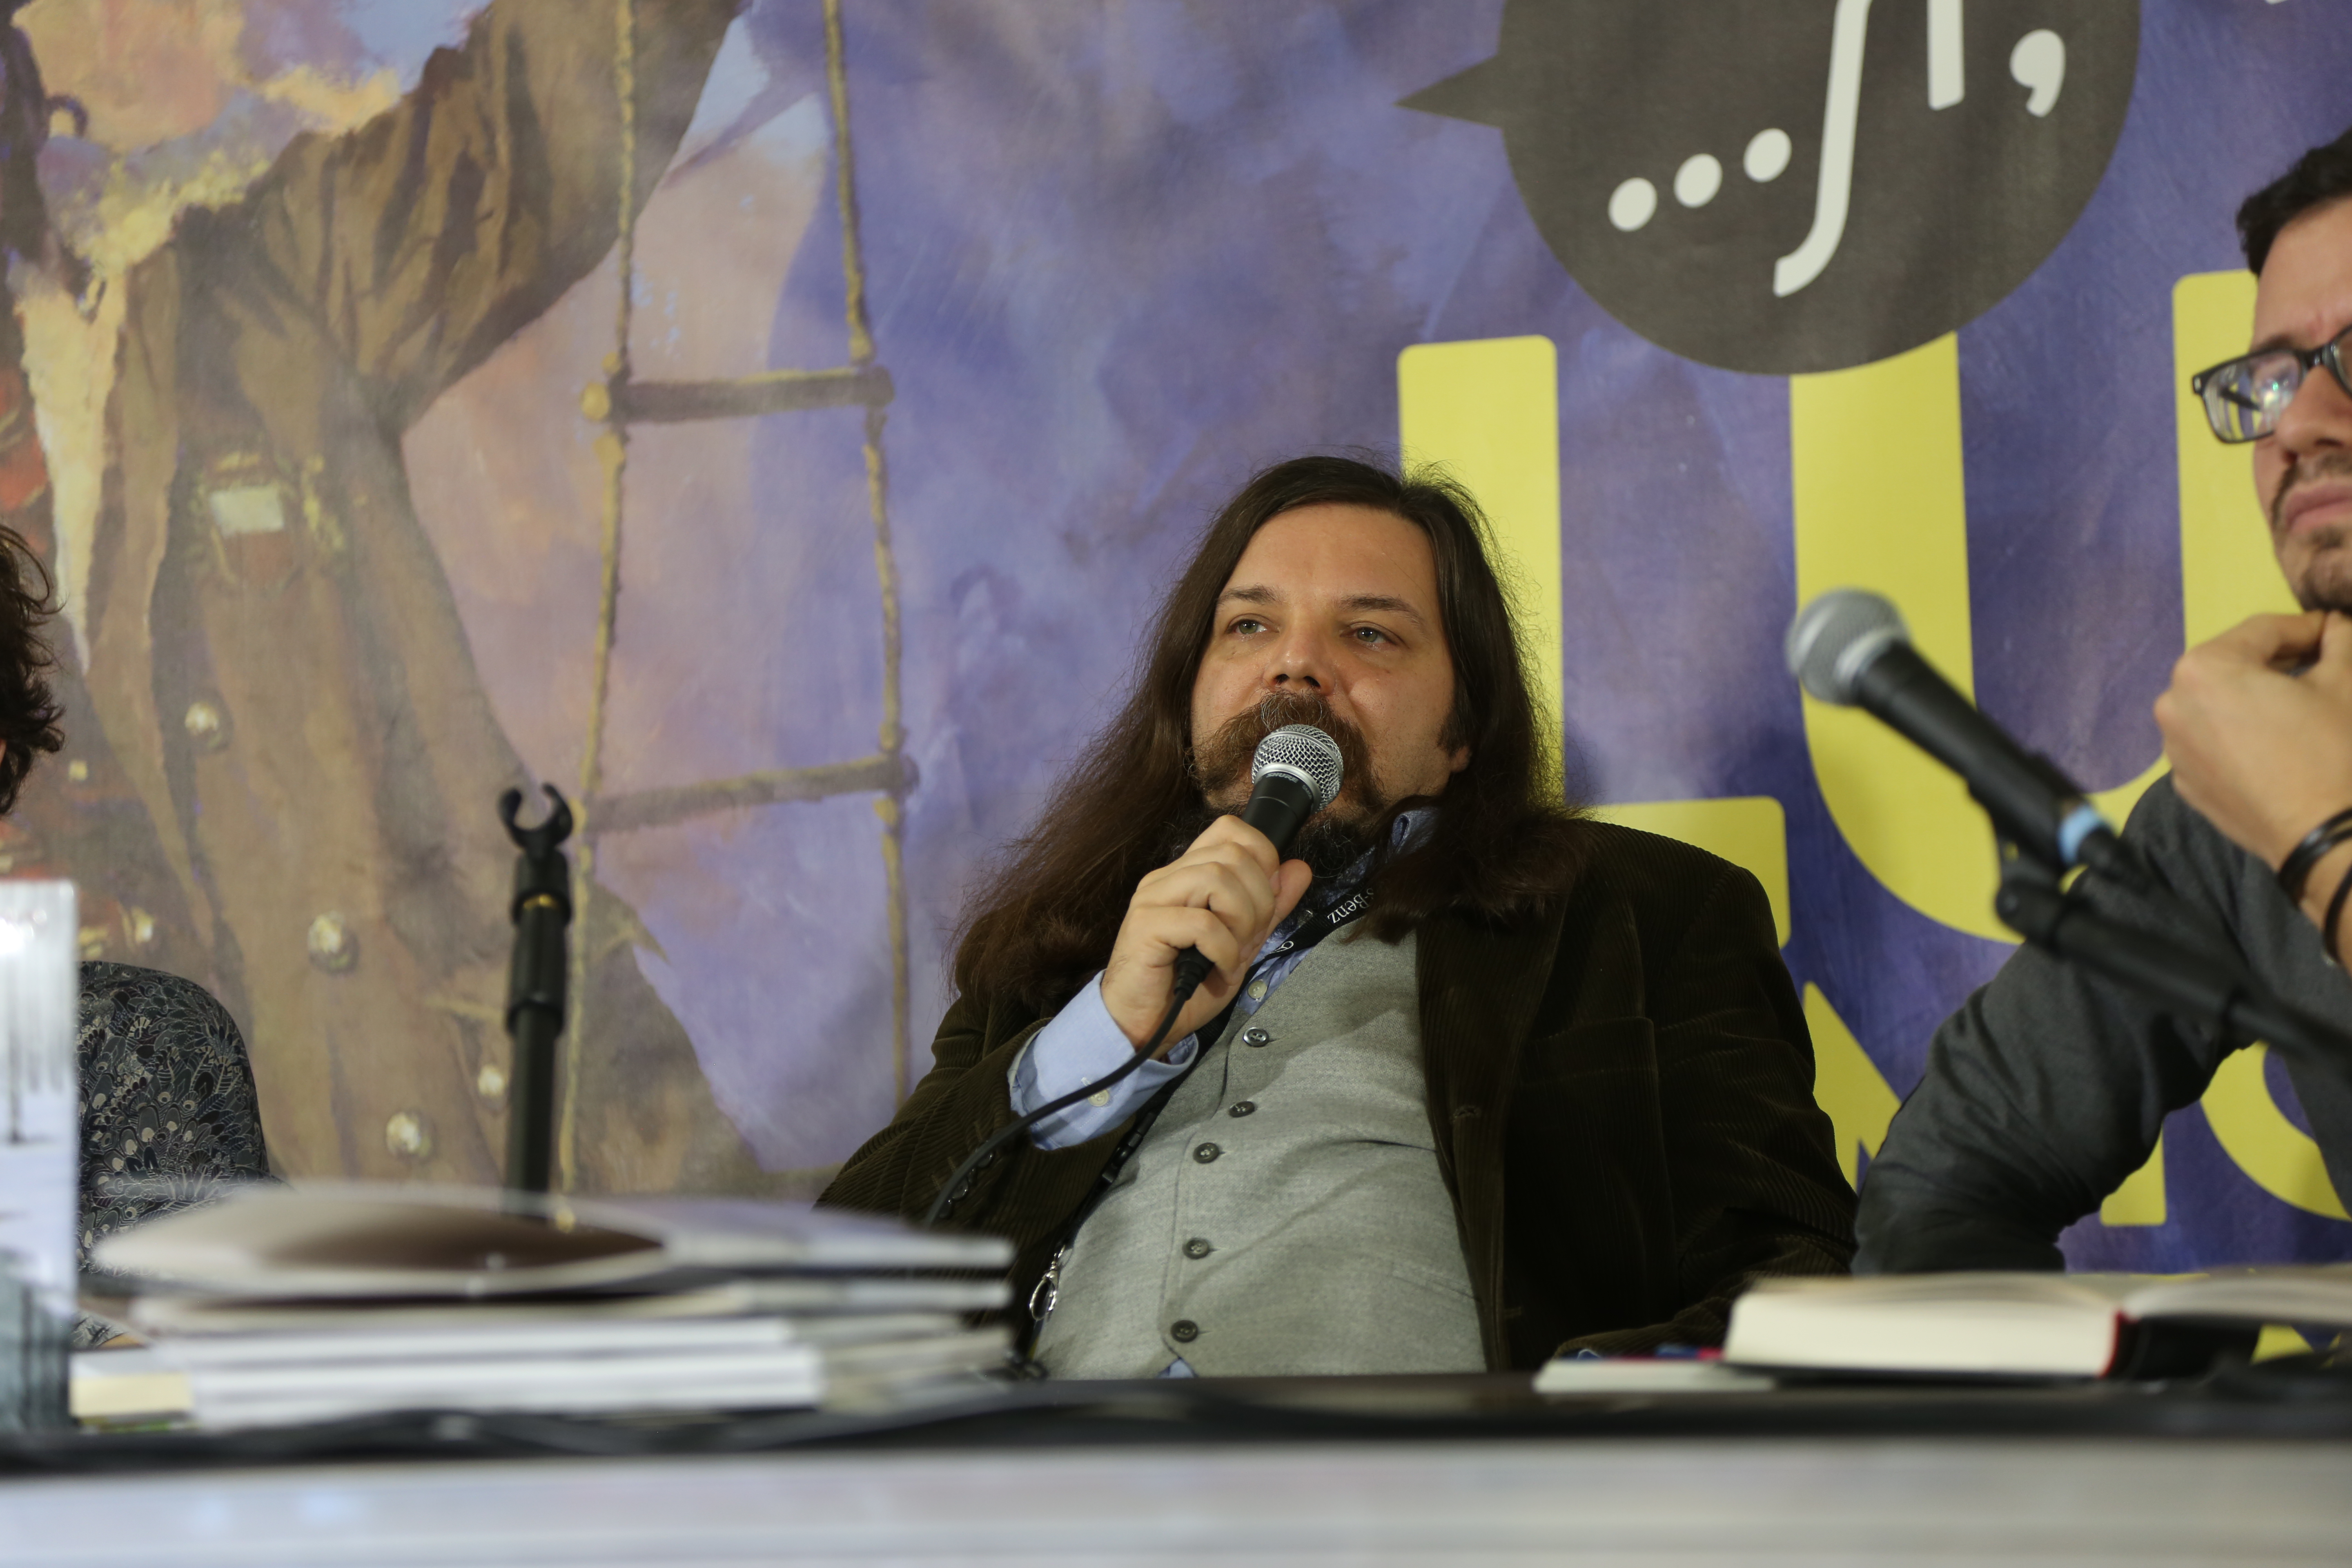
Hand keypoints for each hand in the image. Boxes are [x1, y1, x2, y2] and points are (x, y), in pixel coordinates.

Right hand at [1099, 815, 1312, 1053]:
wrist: (1144, 1025)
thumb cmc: (1186, 987)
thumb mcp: (1242, 943)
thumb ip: (1270, 907)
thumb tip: (1299, 869)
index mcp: (1188, 874)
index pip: (1229, 830)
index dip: (1260, 855)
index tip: (1264, 898)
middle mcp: (1167, 878)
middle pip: (1231, 853)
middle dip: (1258, 897)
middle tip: (1248, 935)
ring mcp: (1153, 898)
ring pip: (1216, 877)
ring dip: (1240, 920)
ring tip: (1232, 951)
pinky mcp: (1145, 925)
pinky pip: (1202, 922)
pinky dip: (1223, 949)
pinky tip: (1218, 967)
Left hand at [2155, 611, 2351, 889]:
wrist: (2324, 836)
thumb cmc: (2332, 750)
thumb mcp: (2344, 683)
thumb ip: (2338, 642)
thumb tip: (2336, 626)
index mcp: (2203, 670)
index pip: (2261, 631)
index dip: (2306, 626)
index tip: (2334, 629)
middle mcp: (2172, 704)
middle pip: (2231, 666)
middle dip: (2276, 660)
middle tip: (2319, 659)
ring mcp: (2173, 748)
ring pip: (2216, 705)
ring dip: (2253, 695)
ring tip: (2296, 699)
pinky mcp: (2184, 783)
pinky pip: (2211, 742)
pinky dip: (2237, 733)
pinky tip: (2273, 741)